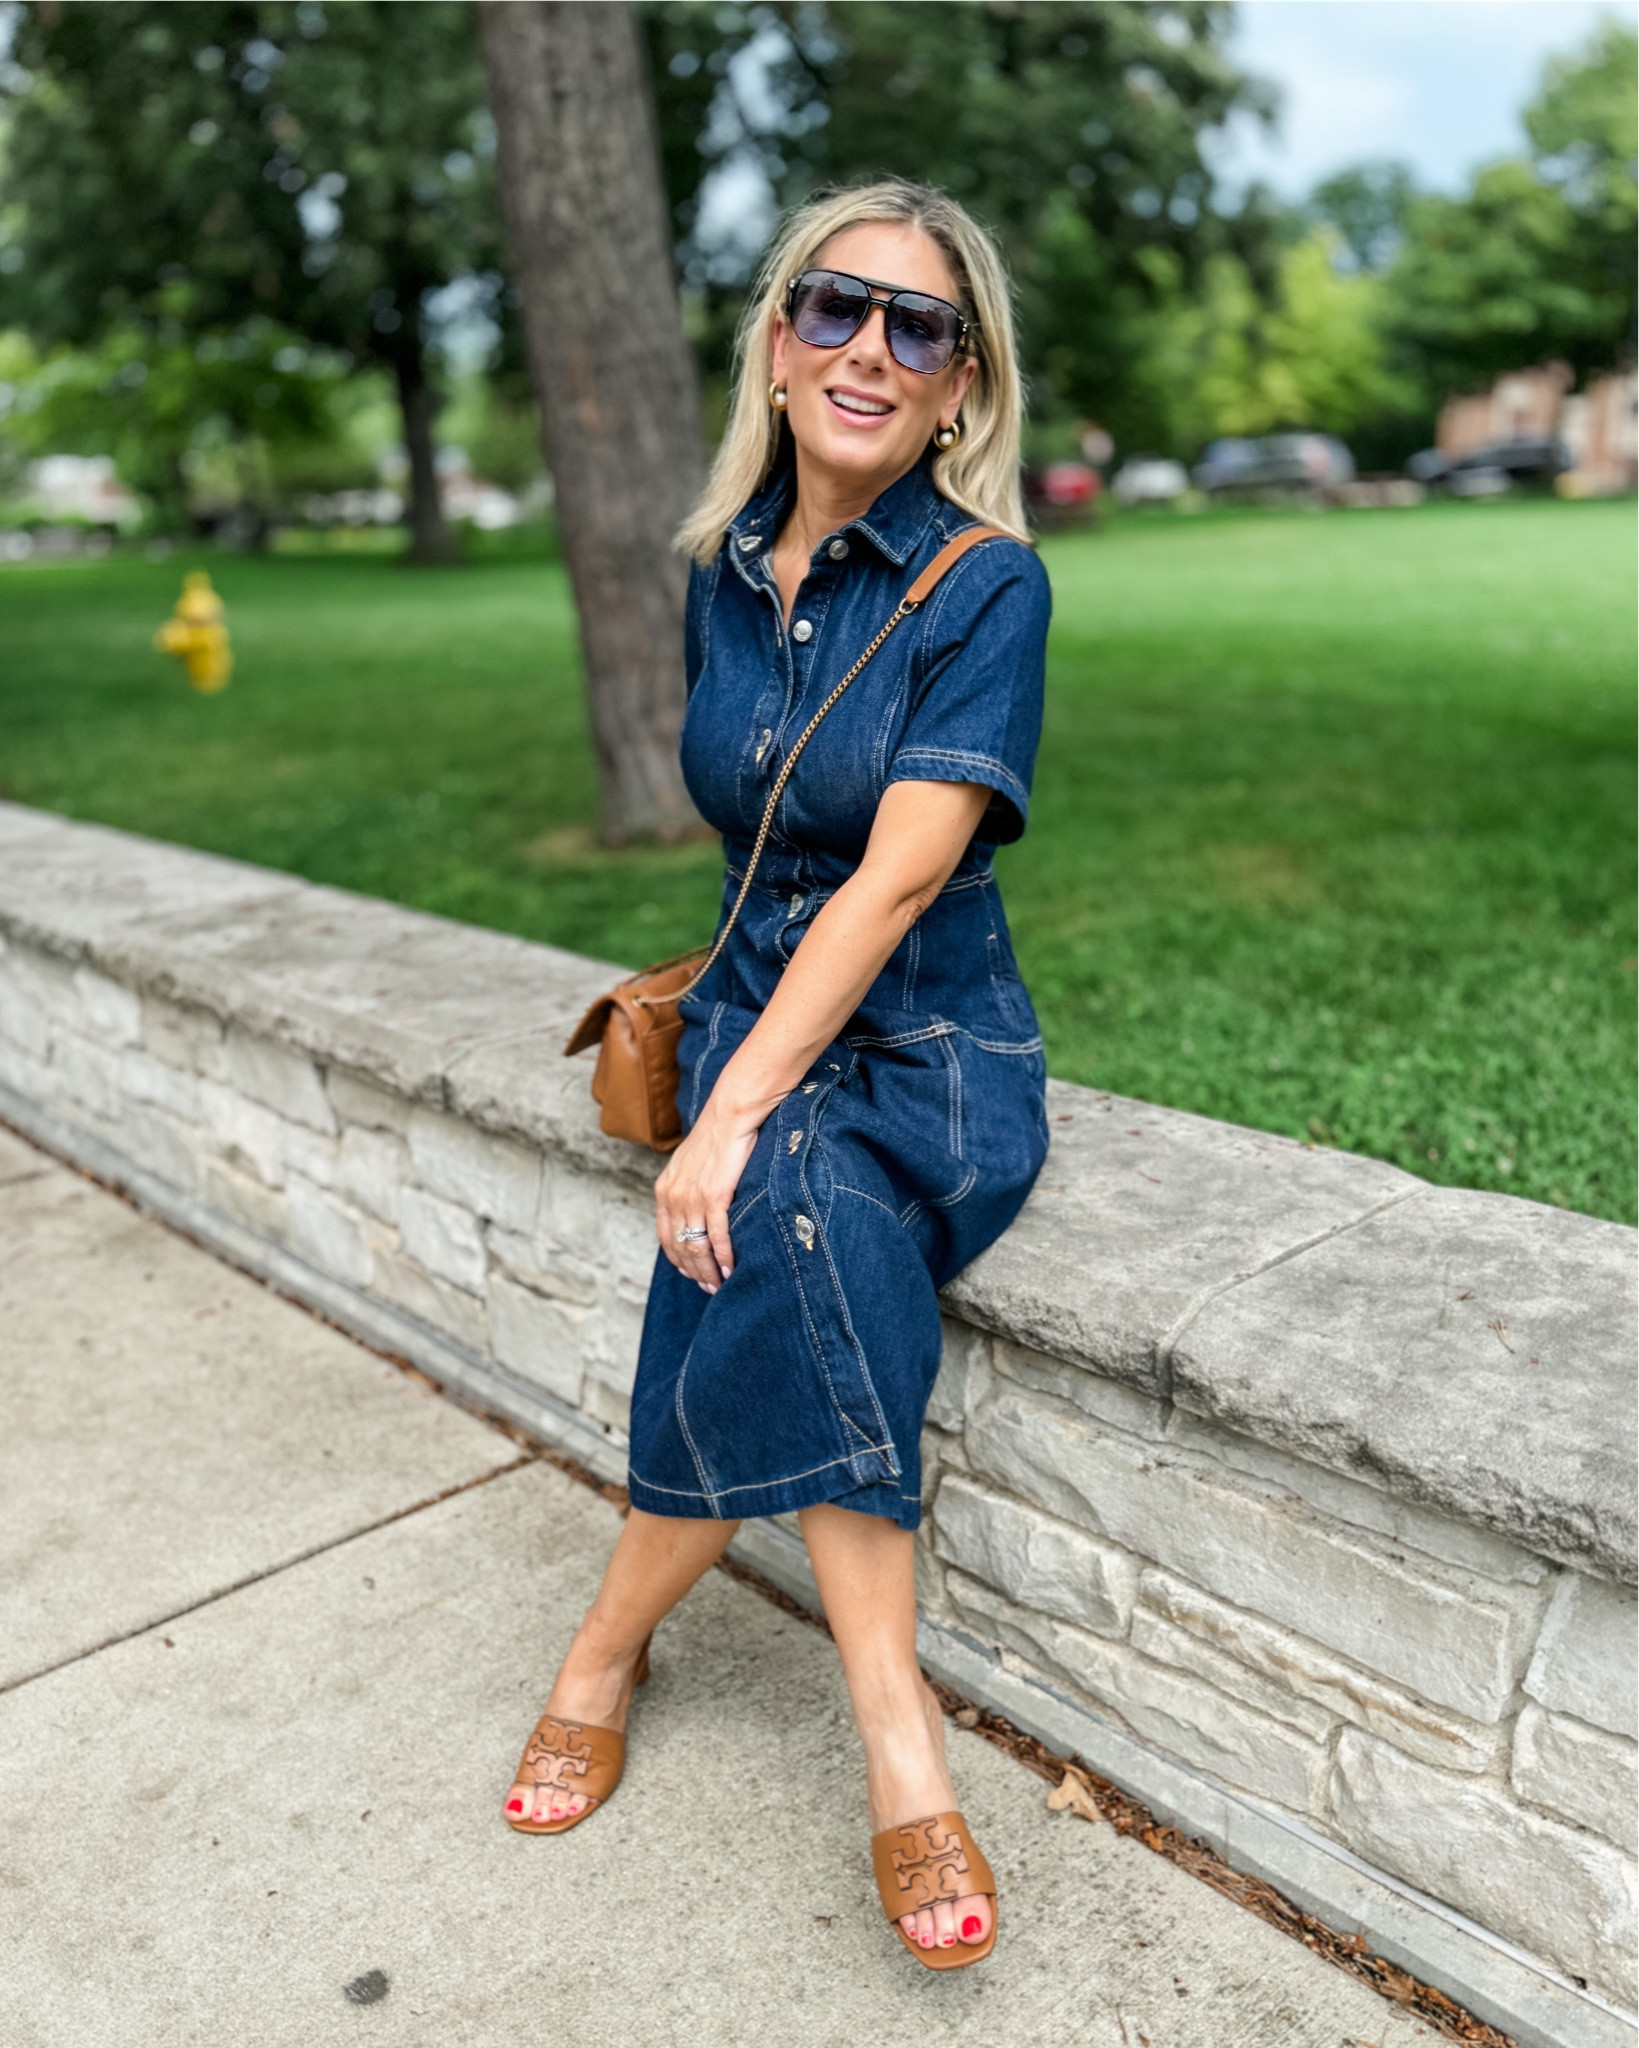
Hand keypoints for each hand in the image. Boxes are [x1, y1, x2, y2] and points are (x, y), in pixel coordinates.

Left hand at [654, 1087, 764, 1292]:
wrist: (730, 1114)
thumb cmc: (716, 1136)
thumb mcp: (689, 1164)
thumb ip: (687, 1188)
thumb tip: (696, 1210)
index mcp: (664, 1189)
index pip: (664, 1235)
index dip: (677, 1259)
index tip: (690, 1273)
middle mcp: (674, 1196)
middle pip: (680, 1246)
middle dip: (694, 1271)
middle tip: (708, 1288)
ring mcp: (693, 1198)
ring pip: (697, 1246)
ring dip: (708, 1270)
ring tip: (719, 1285)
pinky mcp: (715, 1196)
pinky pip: (717, 1235)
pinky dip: (724, 1256)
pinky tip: (730, 1268)